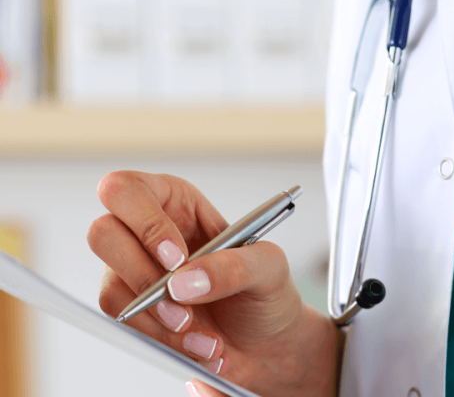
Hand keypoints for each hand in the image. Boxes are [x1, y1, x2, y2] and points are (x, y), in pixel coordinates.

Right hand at [87, 171, 341, 396]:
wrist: (268, 343)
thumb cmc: (266, 292)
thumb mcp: (269, 268)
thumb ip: (234, 266)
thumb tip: (182, 282)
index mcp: (176, 202)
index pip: (128, 190)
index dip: (144, 222)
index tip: (176, 260)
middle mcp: (146, 231)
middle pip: (103, 234)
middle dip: (143, 277)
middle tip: (184, 307)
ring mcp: (133, 271)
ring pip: (112, 288)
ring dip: (160, 321)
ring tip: (206, 336)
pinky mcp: (133, 308)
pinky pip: (126, 323)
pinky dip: (163, 340)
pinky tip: (199, 345)